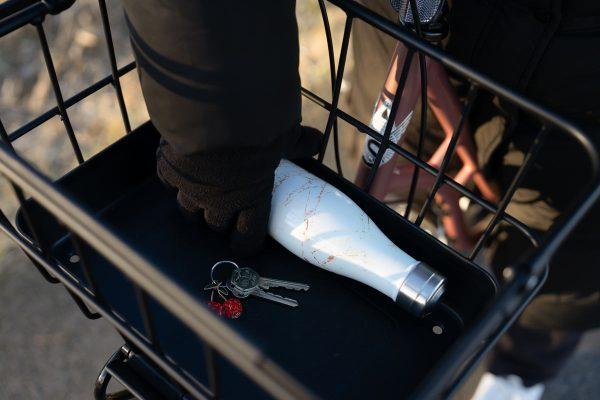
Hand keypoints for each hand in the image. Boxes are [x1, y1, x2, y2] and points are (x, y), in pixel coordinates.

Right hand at [157, 125, 321, 255]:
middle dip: (222, 221)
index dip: (247, 242)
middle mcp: (217, 200)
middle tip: (227, 209)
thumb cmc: (257, 127)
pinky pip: (169, 183)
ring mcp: (190, 187)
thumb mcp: (284, 135)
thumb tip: (315, 141)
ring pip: (188, 210)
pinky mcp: (169, 168)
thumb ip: (297, 144)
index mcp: (251, 198)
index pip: (248, 237)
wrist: (214, 106)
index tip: (247, 242)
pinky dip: (174, 178)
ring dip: (196, 206)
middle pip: (216, 225)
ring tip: (202, 195)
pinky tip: (180, 170)